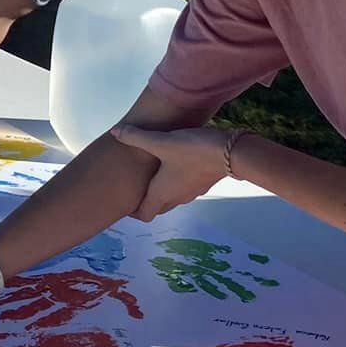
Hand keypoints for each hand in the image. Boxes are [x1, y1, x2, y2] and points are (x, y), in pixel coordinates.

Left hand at [110, 125, 230, 217]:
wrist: (230, 153)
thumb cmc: (191, 150)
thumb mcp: (160, 142)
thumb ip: (136, 137)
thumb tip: (115, 131)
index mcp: (162, 193)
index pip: (144, 214)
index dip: (133, 211)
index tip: (126, 201)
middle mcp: (176, 197)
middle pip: (158, 207)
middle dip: (147, 200)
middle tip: (137, 186)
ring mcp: (192, 192)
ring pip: (173, 198)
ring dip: (163, 190)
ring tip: (155, 173)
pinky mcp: (205, 183)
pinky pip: (186, 188)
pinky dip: (178, 182)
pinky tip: (177, 164)